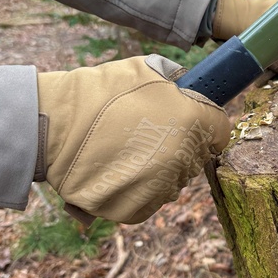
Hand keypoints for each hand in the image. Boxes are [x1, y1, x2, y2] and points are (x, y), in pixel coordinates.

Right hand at [36, 55, 230, 224]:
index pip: (221, 129)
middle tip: (152, 132)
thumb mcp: (144, 69)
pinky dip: (144, 187)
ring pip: (176, 179)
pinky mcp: (139, 209)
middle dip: (183, 144)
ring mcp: (162, 187)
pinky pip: (154, 198)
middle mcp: (183, 157)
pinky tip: (122, 169)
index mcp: (192, 120)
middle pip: (198, 156)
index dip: (209, 125)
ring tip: (131, 150)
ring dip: (163, 167)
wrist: (55, 126)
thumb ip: (176, 79)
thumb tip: (188, 86)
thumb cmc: (100, 93)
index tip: (197, 123)